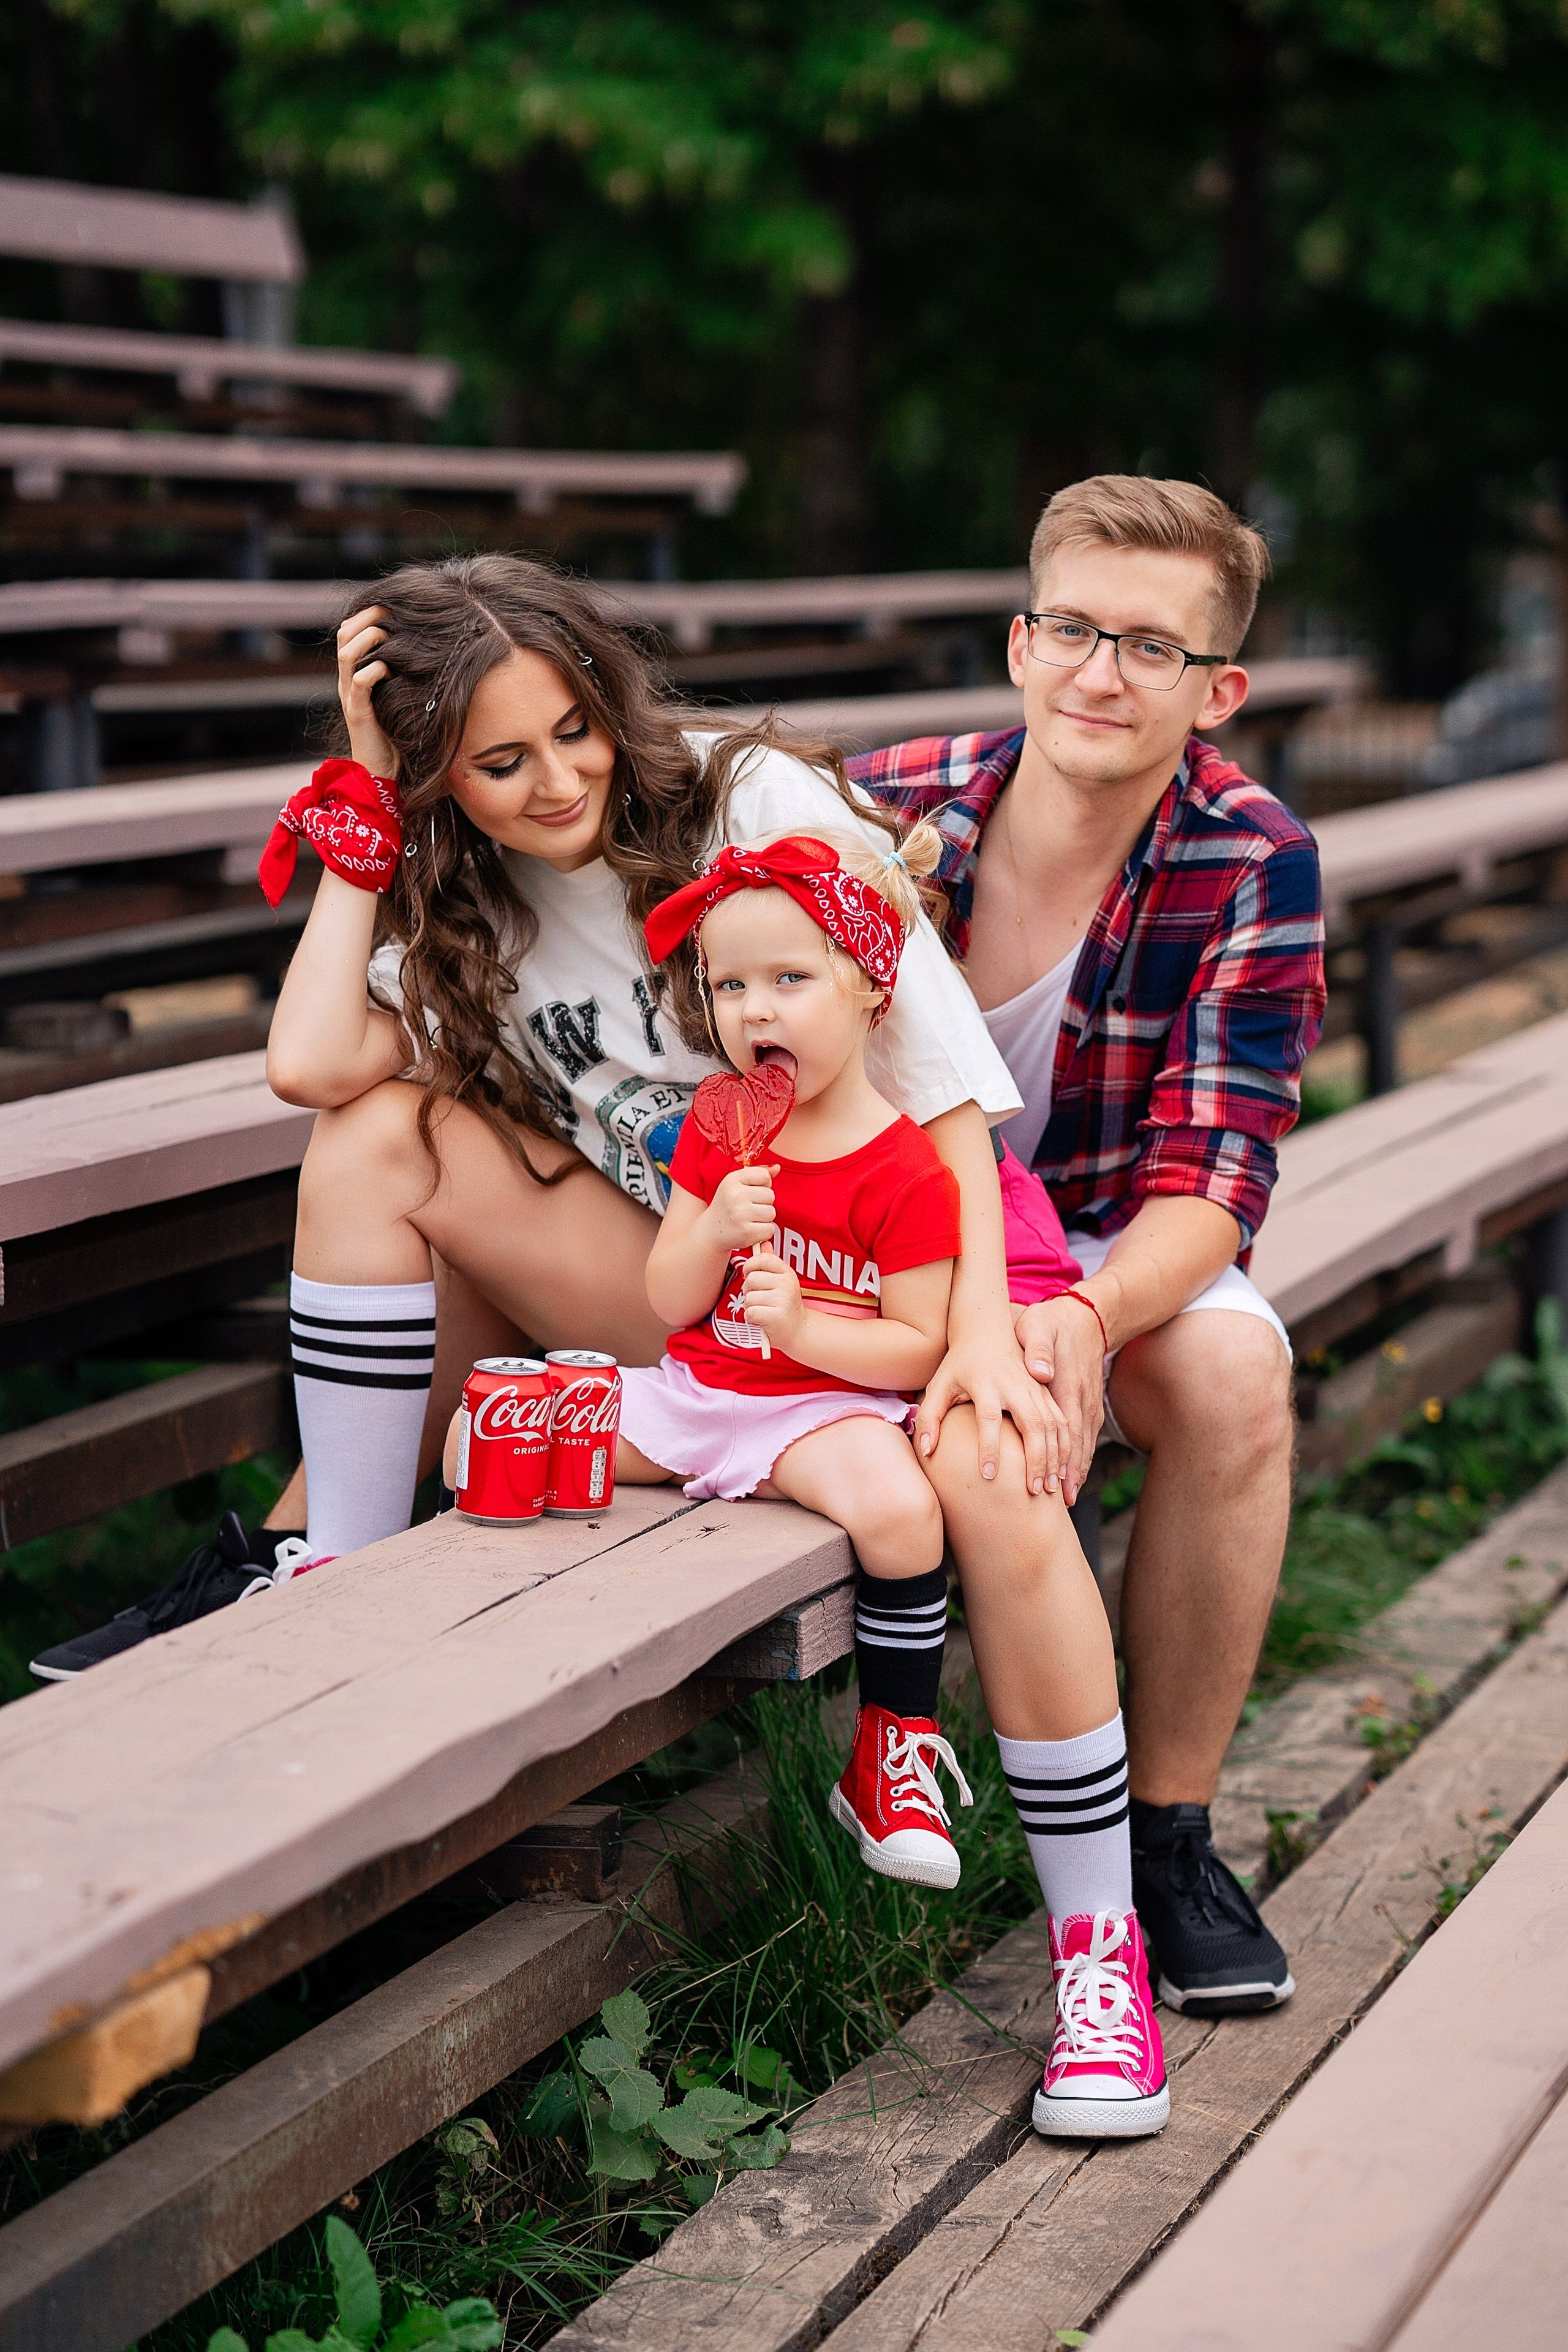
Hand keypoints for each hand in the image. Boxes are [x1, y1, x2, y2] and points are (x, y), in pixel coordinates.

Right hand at [337, 606, 398, 778]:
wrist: (382, 774)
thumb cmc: (396, 733)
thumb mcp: (398, 695)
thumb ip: (401, 673)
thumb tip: (424, 647)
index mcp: (355, 673)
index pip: (350, 631)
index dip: (367, 613)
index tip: (392, 606)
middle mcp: (347, 681)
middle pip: (345, 634)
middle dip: (367, 618)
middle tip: (391, 614)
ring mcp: (350, 696)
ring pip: (347, 654)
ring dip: (370, 640)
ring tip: (390, 638)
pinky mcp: (359, 714)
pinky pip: (360, 682)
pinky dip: (375, 670)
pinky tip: (391, 670)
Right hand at [706, 1165, 776, 1252]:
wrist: (711, 1230)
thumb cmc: (727, 1204)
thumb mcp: (737, 1183)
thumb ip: (758, 1173)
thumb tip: (777, 1167)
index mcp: (732, 1180)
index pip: (765, 1176)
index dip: (763, 1185)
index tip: (752, 1192)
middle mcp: (735, 1195)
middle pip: (770, 1195)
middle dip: (764, 1203)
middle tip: (749, 1208)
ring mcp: (740, 1214)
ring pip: (771, 1212)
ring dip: (764, 1218)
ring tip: (750, 1219)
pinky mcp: (746, 1232)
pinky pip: (770, 1229)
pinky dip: (764, 1231)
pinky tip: (751, 1229)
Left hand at [740, 1249, 805, 1352]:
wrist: (797, 1330)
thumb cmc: (783, 1304)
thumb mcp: (780, 1281)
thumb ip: (770, 1263)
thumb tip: (763, 1242)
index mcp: (787, 1272)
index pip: (762, 1258)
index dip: (750, 1266)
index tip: (751, 1275)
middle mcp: (787, 1283)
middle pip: (751, 1279)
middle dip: (748, 1291)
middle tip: (759, 1299)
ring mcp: (783, 1299)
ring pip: (749, 1297)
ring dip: (750, 1307)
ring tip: (762, 1310)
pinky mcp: (777, 1317)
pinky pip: (750, 1312)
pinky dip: (751, 1319)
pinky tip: (761, 1320)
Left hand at [914, 1314, 1071, 1495]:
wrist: (987, 1329)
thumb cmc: (957, 1364)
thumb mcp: (938, 1385)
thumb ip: (930, 1416)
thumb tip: (926, 1450)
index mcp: (986, 1383)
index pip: (988, 1418)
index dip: (989, 1447)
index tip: (988, 1476)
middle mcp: (1015, 1385)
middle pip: (1031, 1423)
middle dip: (1035, 1459)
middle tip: (1032, 1491)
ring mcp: (1035, 1387)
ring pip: (1053, 1425)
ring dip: (1054, 1457)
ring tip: (1050, 1489)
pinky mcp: (1047, 1391)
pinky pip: (1062, 1421)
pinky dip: (1065, 1446)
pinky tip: (1061, 1471)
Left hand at [1014, 1294, 1106, 1502]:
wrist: (1085, 1315)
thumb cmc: (1049, 1322)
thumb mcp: (1037, 1327)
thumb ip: (1036, 1349)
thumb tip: (1039, 1372)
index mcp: (1065, 1385)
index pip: (1062, 1429)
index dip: (1058, 1458)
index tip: (1049, 1482)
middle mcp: (1082, 1399)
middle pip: (1076, 1444)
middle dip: (1068, 1474)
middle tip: (1056, 1504)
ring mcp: (1089, 1404)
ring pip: (1083, 1444)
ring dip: (1075, 1471)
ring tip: (1064, 1500)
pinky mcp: (1089, 1405)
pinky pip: (1086, 1438)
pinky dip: (1081, 1459)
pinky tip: (1072, 1478)